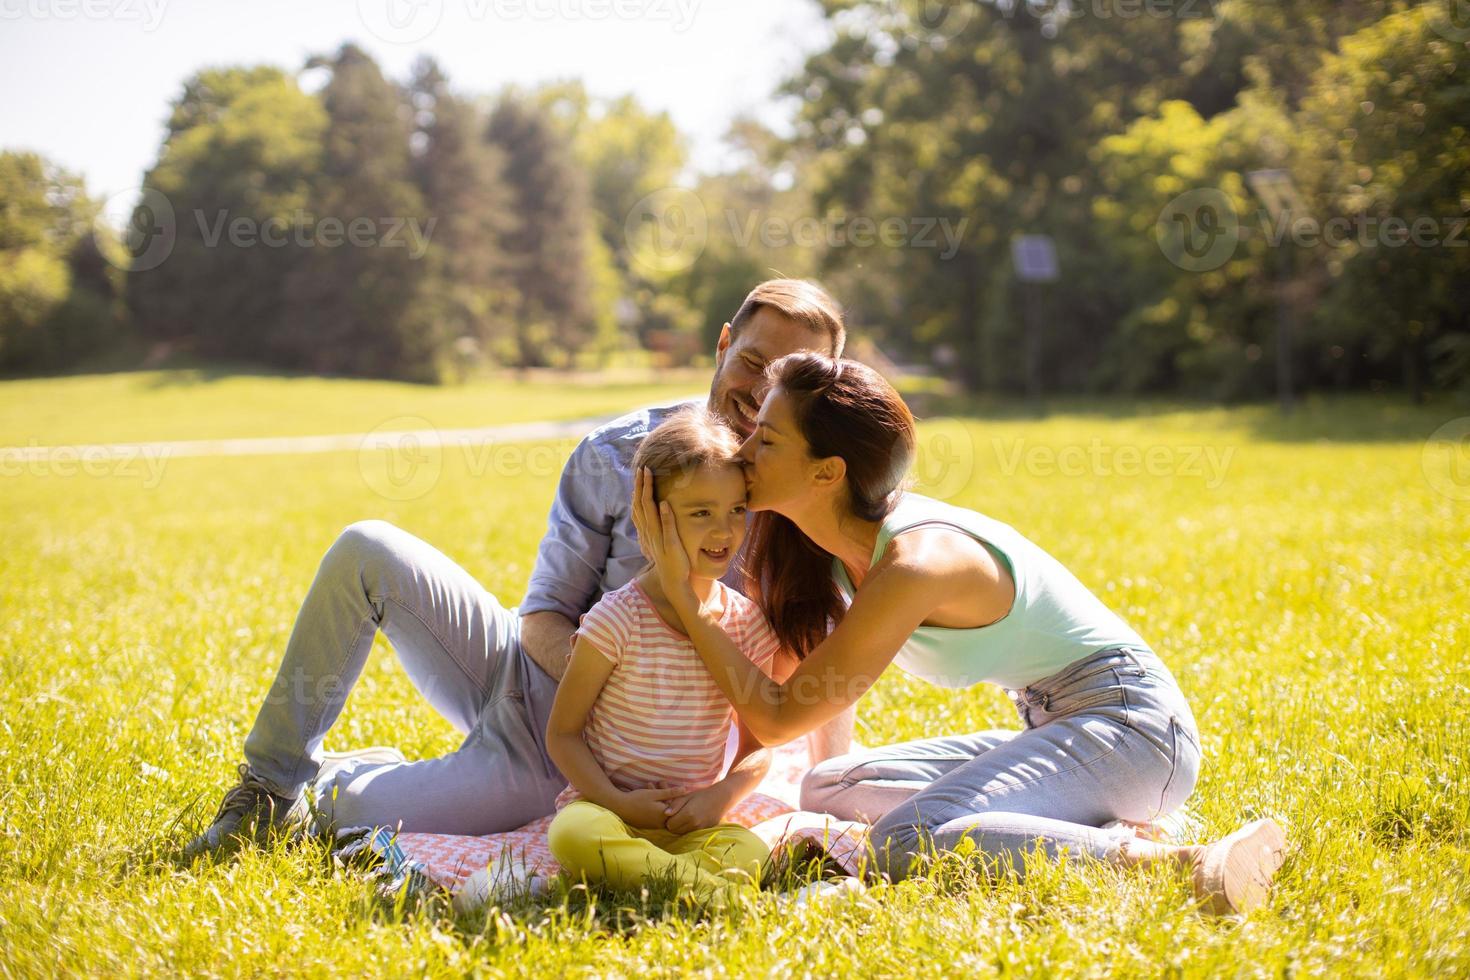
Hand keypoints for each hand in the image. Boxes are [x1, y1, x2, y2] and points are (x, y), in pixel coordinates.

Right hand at [613, 786, 684, 828]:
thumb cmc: (637, 799)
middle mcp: (660, 823)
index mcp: (664, 816)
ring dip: (659, 800)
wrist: (620, 807)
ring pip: (661, 812)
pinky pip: (655, 815)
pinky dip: (654, 806)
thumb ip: (671, 792)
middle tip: (656, 784)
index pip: (676, 806)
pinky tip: (647, 798)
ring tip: (649, 787)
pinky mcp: (647, 825)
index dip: (673, 795)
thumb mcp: (655, 794)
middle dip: (664, 796)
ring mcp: (653, 825)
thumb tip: (686, 790)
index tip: (665, 786)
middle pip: (668, 808)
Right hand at [632, 466, 698, 614]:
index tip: (641, 472)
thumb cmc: (669, 558)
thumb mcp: (661, 538)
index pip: (639, 505)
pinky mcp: (670, 545)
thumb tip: (659, 508)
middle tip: (642, 467)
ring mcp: (659, 538)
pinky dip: (664, 516)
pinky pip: (666, 529)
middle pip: (641, 504)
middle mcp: (650, 532)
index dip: (639, 488)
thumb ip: (659, 524)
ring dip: (648, 494)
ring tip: (649, 477)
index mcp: (648, 529)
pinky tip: (664, 502)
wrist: (673, 580)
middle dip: (641, 485)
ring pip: (650, 513)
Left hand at [663, 784, 734, 834]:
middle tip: (676, 816)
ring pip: (682, 833)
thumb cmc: (702, 795)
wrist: (721, 798)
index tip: (671, 814)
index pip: (670, 825)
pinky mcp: (704, 830)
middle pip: (675, 831)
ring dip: (680, 828)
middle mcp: (694, 824)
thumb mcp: (687, 796)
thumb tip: (665, 814)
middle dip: (673, 825)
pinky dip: (688, 829)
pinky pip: (691, 833)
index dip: (668, 820)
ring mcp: (700, 828)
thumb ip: (675, 805)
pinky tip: (691, 820)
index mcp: (688, 814)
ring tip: (684, 818)